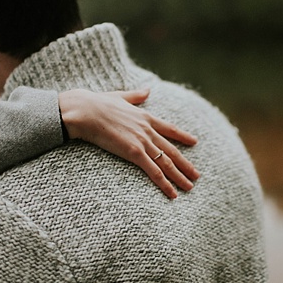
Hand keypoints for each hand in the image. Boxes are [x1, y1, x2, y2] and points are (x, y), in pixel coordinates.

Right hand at [58, 88, 199, 198]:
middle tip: (197, 175)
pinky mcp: (134, 152)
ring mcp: (142, 142)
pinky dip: (165, 183)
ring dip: (179, 177)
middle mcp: (148, 130)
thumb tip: (147, 89)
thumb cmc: (97, 103)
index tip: (195, 142)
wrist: (85, 111)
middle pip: (172, 150)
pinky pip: (154, 171)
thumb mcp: (121, 96)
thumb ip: (136, 96)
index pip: (170, 129)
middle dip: (186, 164)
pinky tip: (173, 193)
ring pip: (167, 163)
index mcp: (145, 117)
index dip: (183, 136)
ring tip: (189, 187)